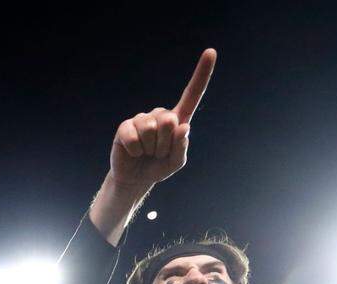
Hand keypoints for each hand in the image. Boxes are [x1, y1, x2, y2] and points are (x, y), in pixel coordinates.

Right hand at [107, 48, 215, 191]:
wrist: (135, 178)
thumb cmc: (158, 166)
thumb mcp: (175, 163)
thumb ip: (181, 148)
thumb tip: (183, 127)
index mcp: (178, 119)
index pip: (192, 94)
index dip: (202, 74)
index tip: (211, 51)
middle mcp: (160, 114)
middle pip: (169, 121)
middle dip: (165, 144)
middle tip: (158, 153)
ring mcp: (141, 119)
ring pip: (151, 130)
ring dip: (151, 149)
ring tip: (146, 153)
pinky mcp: (125, 126)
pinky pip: (134, 139)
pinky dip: (136, 151)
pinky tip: (134, 152)